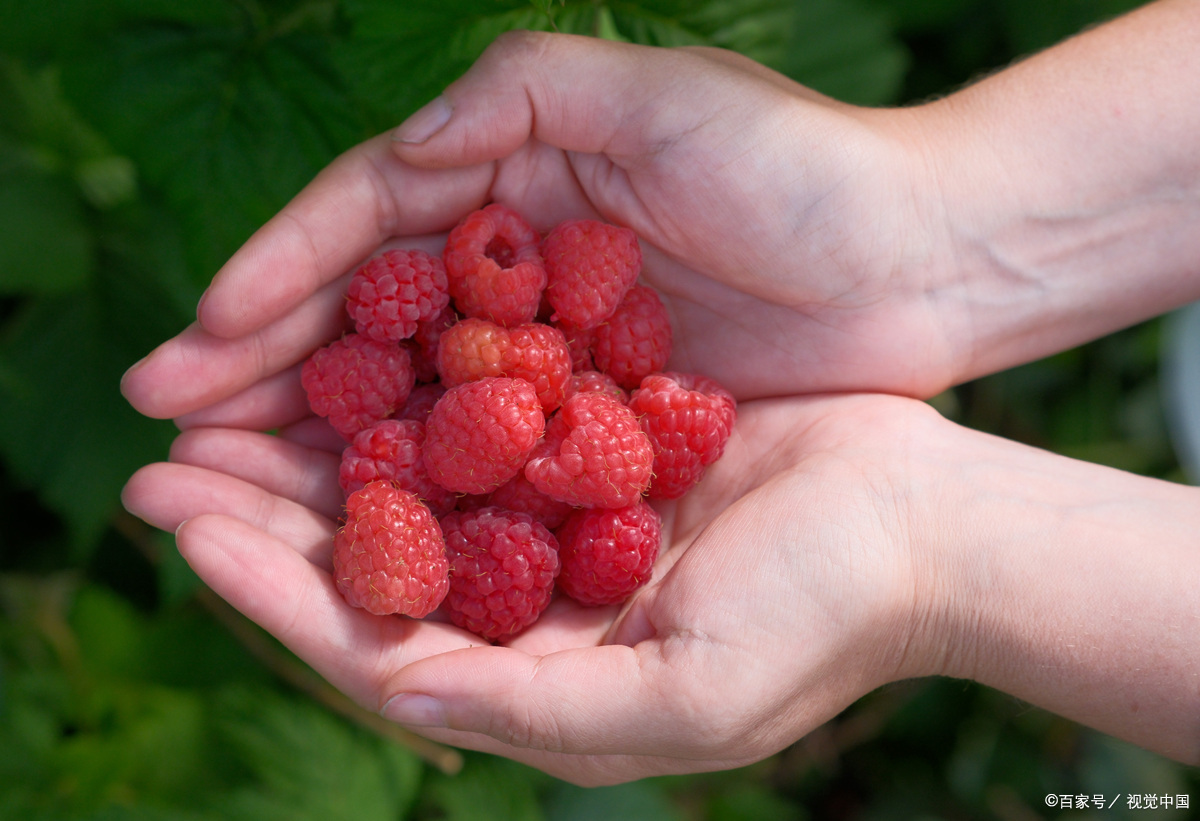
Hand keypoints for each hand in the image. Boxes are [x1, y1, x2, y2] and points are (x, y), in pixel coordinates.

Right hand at [120, 33, 961, 427]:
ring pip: (411, 389)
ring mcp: (552, 345)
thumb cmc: (805, 170)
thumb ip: (524, 99)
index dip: (277, 277)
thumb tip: (400, 151)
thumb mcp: (664, 98)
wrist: (924, 262)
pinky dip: (423, 477)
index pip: (368, 221)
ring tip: (226, 476)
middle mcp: (517, 261)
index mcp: (517, 172)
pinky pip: (488, 449)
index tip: (199, 343)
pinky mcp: (598, 415)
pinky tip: (360, 515)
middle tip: (168, 421)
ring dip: (320, 431)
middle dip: (264, 363)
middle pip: (366, 314)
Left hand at [123, 392, 952, 784]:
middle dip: (259, 511)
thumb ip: (533, 711)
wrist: (923, 526)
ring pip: (405, 480)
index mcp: (532, 673)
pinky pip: (476, 411)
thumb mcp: (683, 700)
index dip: (265, 589)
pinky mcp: (588, 441)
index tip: (177, 525)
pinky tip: (353, 339)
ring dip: (315, 441)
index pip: (367, 640)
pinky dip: (410, 381)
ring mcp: (554, 516)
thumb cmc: (822, 621)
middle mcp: (528, 598)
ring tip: (224, 395)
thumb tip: (396, 693)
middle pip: (364, 559)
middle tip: (162, 453)